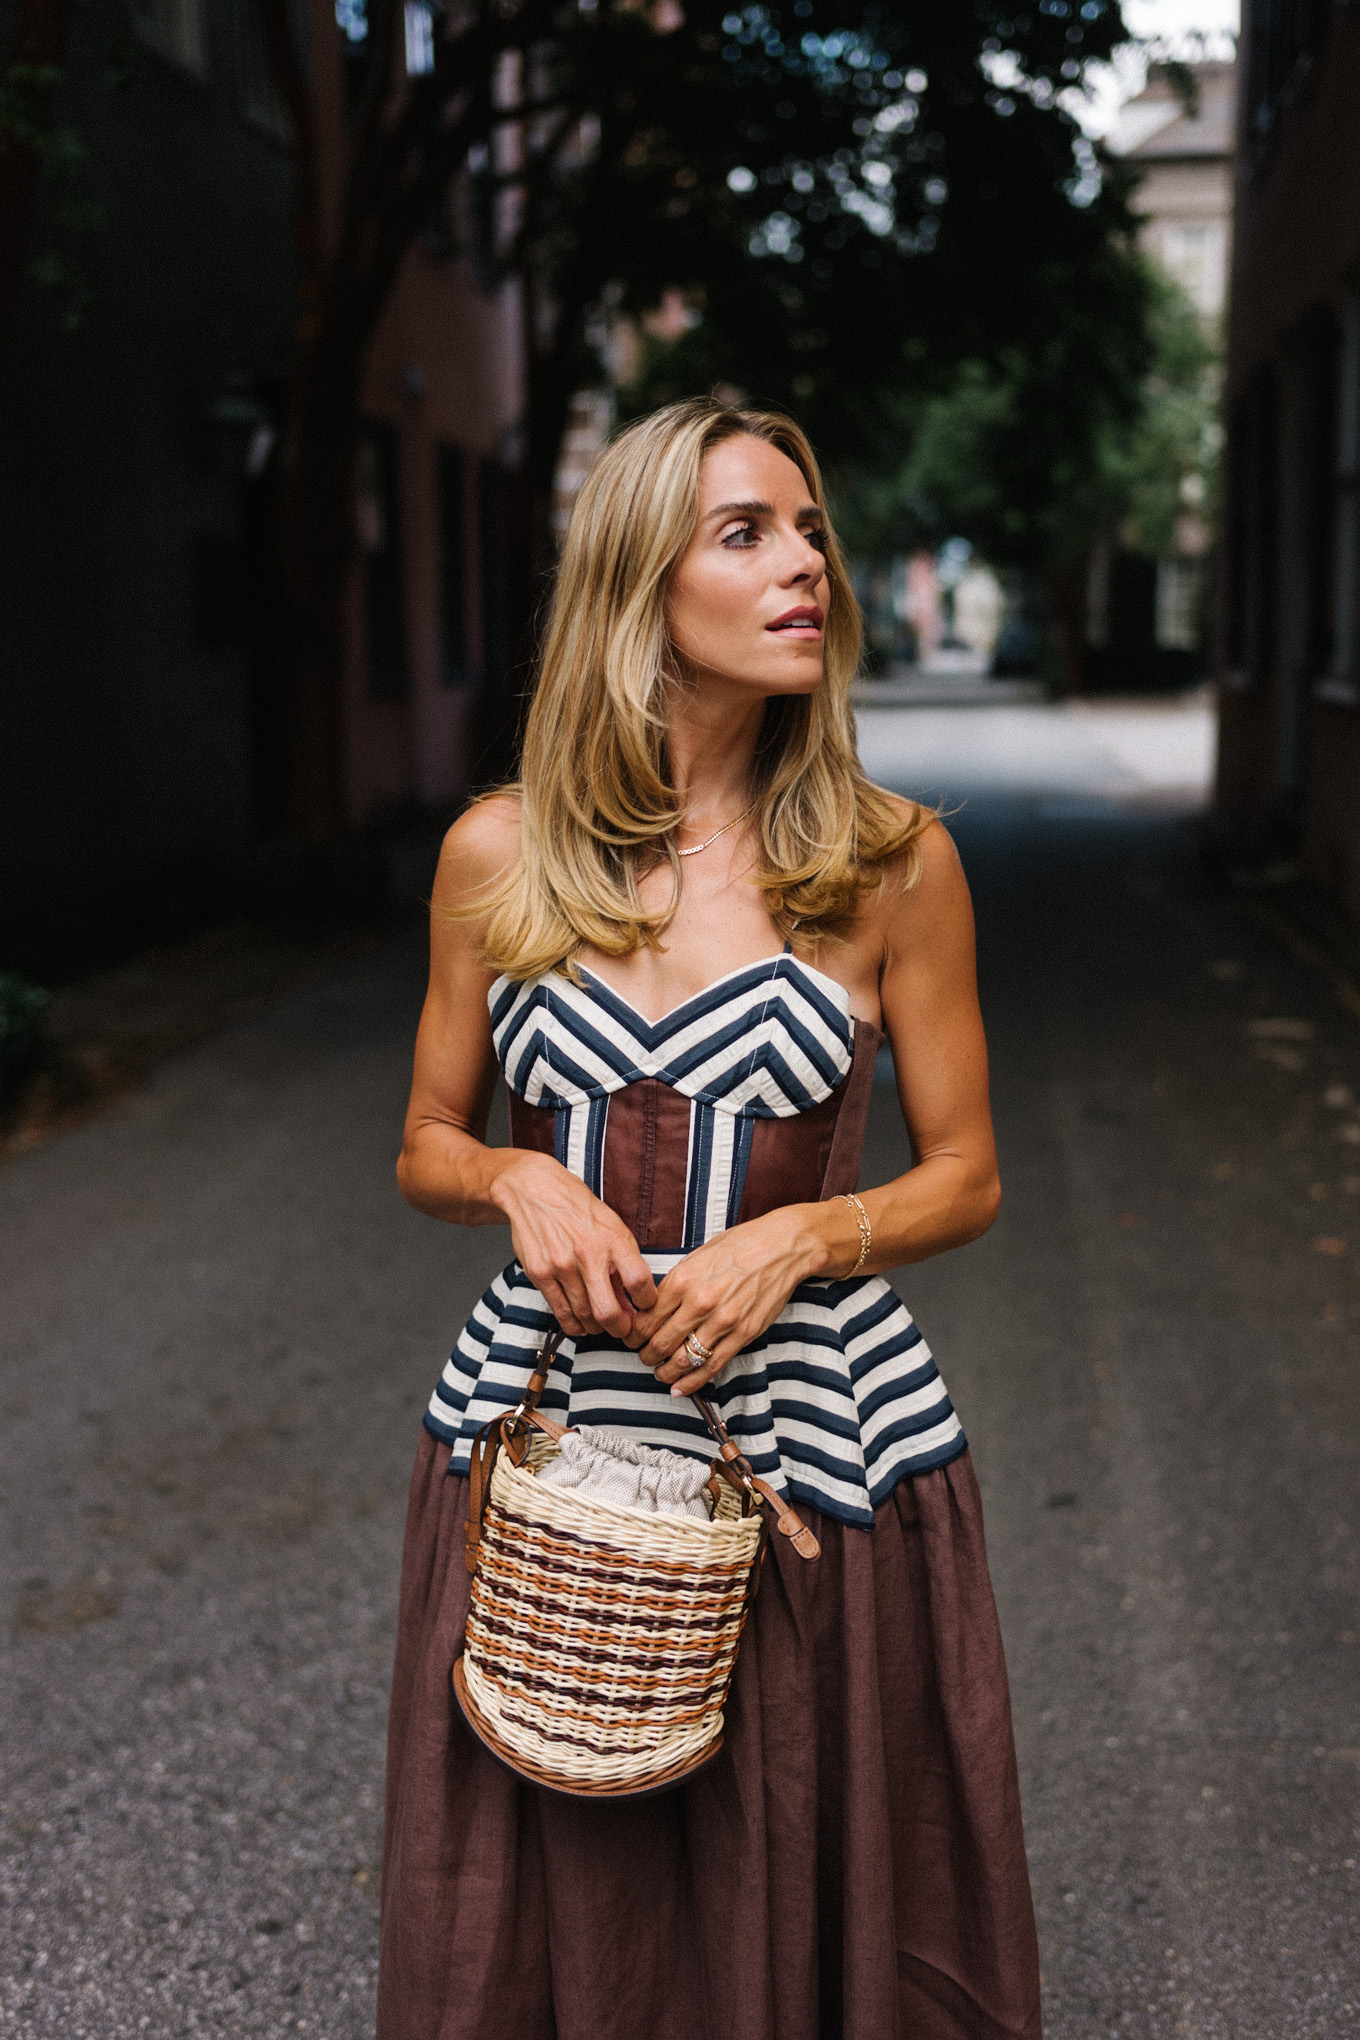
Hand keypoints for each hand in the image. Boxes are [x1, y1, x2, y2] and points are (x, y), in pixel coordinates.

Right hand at [494, 1152, 656, 1338]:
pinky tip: (580, 1322)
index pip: (639, 1282)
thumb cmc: (578, 1208)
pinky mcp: (540, 1273)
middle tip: (623, 1330)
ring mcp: (561, 1265)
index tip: (644, 1309)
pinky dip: (574, 1324)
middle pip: (609, 1312)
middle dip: (620, 1329)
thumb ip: (624, 1265)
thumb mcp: (612, 1227)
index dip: (647, 1304)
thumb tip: (633, 1304)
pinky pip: (560, 1312)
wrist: (535, 1189)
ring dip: (597, 1328)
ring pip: (584, 1316)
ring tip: (600, 1323)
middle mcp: (588, 1253)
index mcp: (614, 1239)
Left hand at [624, 1207, 823, 1395]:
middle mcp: (699, 1302)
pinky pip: (712, 1366)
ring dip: (666, 1372)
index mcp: (682, 1280)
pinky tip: (680, 1388)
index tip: (632, 1339)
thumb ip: (675, 1283)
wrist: (781, 1248)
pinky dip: (692, 1382)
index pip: (646, 1319)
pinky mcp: (743, 1334)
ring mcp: (722, 1321)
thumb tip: (654, 1307)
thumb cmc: (739, 1246)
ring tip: (661, 1373)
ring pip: (683, 1360)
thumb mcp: (697, 1256)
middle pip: (660, 1343)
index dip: (633, 1335)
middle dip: (646, 1356)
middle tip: (644, 1357)